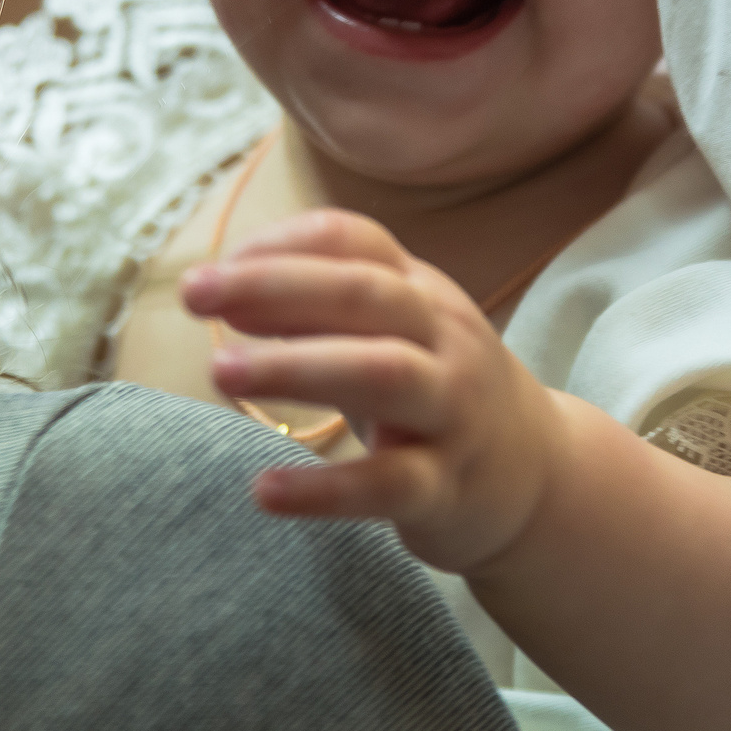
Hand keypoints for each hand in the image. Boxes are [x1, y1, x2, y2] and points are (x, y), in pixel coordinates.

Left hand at [181, 208, 571, 576]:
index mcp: (420, 292)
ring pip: (383, 373)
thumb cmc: (434, 390)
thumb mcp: (389, 335)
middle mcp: (443, 339)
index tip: (214, 271)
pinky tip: (265, 490)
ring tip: (220, 373)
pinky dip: (325, 489)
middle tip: (194, 293)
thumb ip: (315, 309)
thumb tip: (225, 291)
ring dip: (298, 366)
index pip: (353, 240)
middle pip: (364, 294)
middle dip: (275, 287)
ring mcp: (452, 411)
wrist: (536, 475)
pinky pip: (388, 484)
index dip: (281, 245)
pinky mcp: (447, 486)